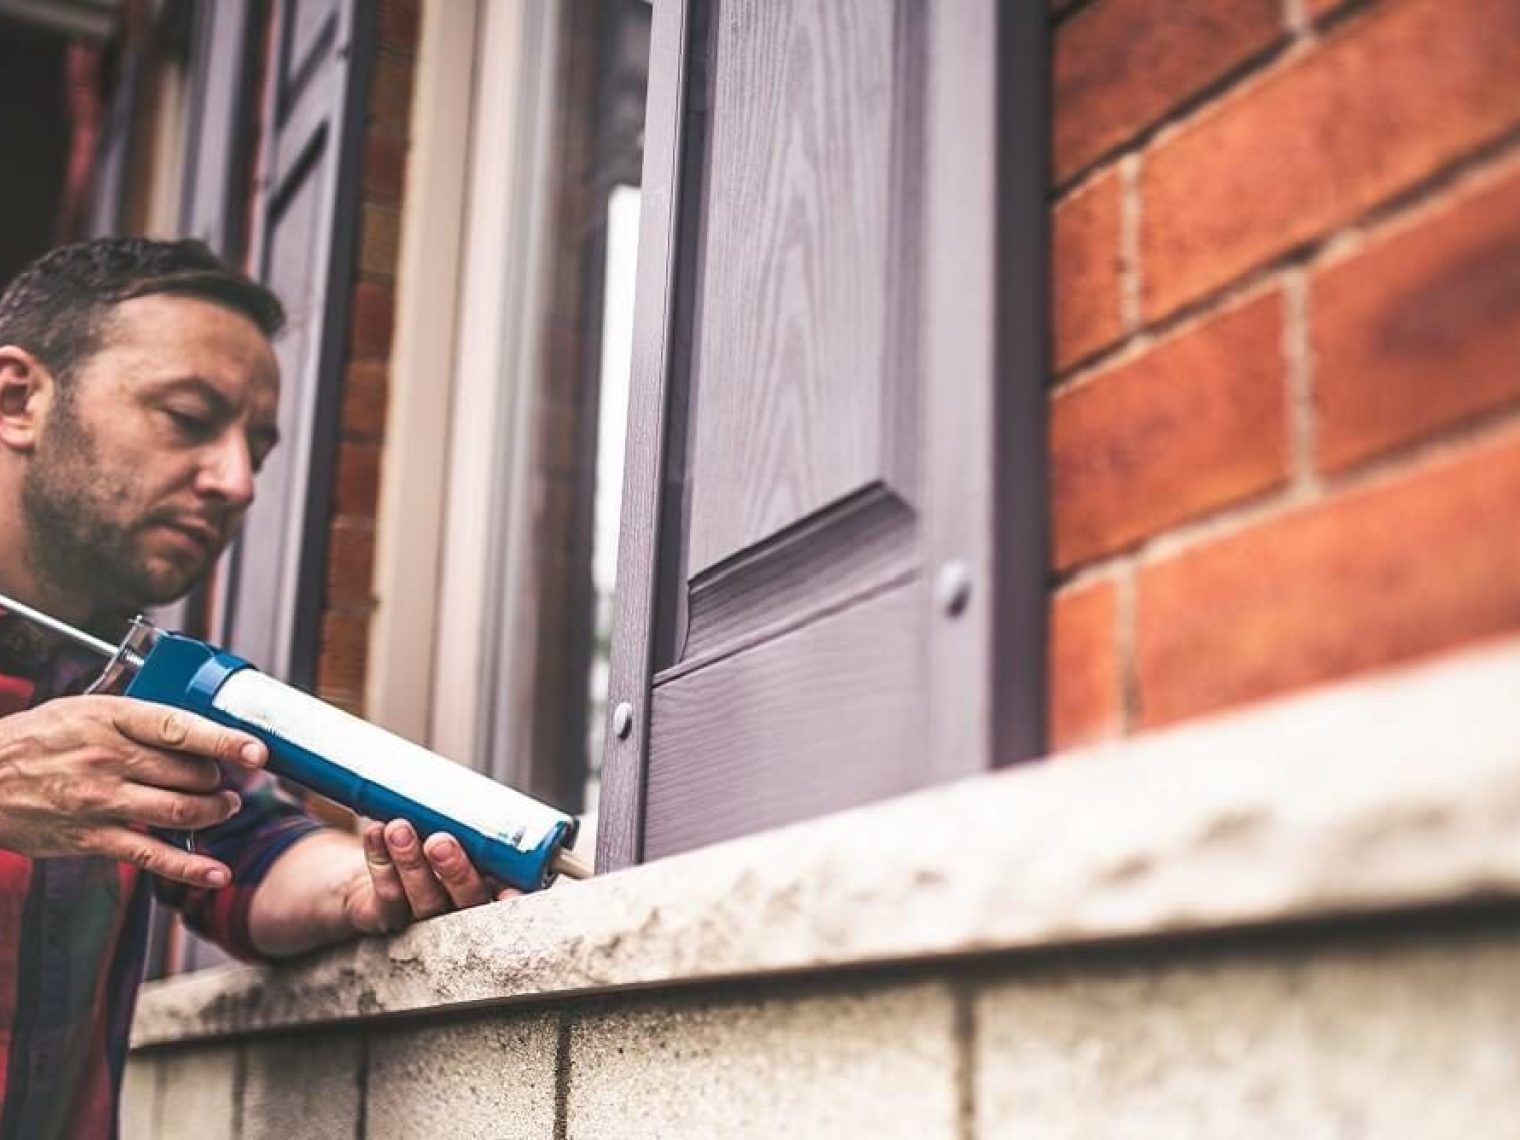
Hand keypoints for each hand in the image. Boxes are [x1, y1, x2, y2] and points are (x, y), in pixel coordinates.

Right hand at [0, 695, 264, 886]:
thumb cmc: (35, 740)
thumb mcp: (84, 710)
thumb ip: (136, 719)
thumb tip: (192, 728)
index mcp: (112, 719)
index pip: (181, 728)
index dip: (225, 740)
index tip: (258, 750)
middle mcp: (110, 758)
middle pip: (191, 773)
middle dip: (221, 779)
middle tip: (229, 779)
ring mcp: (101, 800)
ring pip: (181, 810)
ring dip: (215, 812)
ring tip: (224, 807)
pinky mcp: (92, 837)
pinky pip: (151, 854)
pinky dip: (189, 867)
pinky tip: (216, 873)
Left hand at [340, 819, 519, 934]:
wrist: (379, 866)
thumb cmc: (427, 840)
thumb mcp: (452, 826)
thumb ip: (466, 810)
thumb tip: (468, 772)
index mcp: (485, 889)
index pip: (506, 897)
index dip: (511, 896)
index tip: (509, 886)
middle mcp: (457, 908)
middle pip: (466, 902)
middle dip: (456, 873)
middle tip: (441, 842)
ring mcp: (420, 917)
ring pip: (424, 899)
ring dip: (410, 863)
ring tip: (399, 828)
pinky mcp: (384, 916)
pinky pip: (386, 894)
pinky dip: (379, 860)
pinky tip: (376, 833)